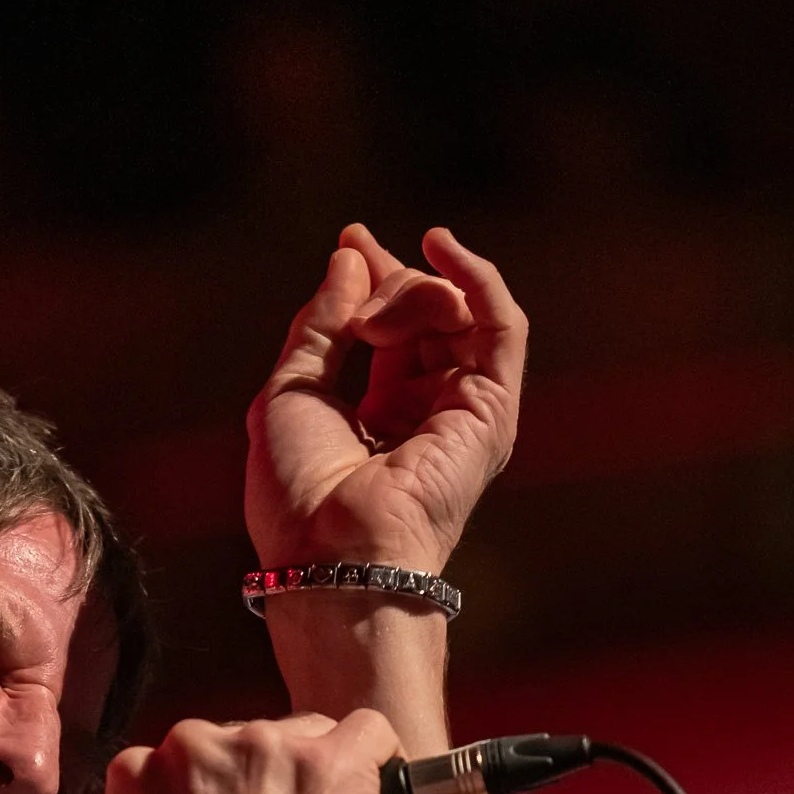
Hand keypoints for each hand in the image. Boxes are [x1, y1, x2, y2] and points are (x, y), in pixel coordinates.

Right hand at [103, 708, 393, 793]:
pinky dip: (376, 759)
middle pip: (242, 742)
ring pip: (302, 736)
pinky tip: (375, 791)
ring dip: (311, 779)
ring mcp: (265, 747)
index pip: (182, 761)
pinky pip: (368, 733)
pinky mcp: (331, 763)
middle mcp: (195, 746)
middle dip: (259, 784)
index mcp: (139, 777)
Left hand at [245, 223, 527, 579]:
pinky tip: (440, 247)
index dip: (374, 278)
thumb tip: (351, 259)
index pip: (390, 330)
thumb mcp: (290, 390)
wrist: (332, 553)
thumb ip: (321, 325)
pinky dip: (476, 278)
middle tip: (361, 284)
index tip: (352, 240)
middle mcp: (425, 415)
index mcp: (377, 418)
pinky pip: (502, 327)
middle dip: (392, 280)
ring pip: (457, 312)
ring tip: (372, 321)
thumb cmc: (299, 495)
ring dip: (412, 293)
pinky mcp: (492, 413)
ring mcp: (462, 414)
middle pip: (426, 315)